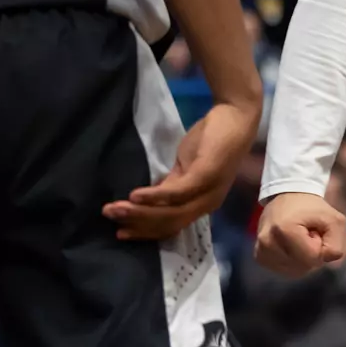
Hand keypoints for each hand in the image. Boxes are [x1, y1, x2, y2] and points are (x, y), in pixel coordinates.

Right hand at [103, 100, 259, 239]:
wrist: (235, 114)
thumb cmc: (212, 140)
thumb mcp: (186, 168)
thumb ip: (170, 185)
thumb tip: (147, 200)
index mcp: (201, 203)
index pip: (171, 226)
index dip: (144, 232)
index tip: (120, 231)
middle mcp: (207, 203)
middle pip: (168, 223)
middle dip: (136, 223)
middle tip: (109, 217)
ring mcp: (209, 190)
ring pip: (171, 212)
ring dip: (139, 212)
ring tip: (116, 208)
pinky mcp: (206, 175)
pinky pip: (177, 193)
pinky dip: (154, 197)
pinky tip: (134, 195)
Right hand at [255, 191, 345, 276]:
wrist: (288, 196)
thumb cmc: (312, 208)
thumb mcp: (335, 220)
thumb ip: (336, 245)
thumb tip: (323, 261)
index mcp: (283, 230)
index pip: (313, 257)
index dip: (320, 244)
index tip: (314, 229)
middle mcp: (267, 242)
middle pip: (303, 266)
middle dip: (312, 252)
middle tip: (307, 232)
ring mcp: (261, 251)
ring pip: (295, 271)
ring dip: (303, 257)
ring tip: (298, 238)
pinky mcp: (260, 257)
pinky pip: (286, 270)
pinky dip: (293, 261)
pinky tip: (291, 245)